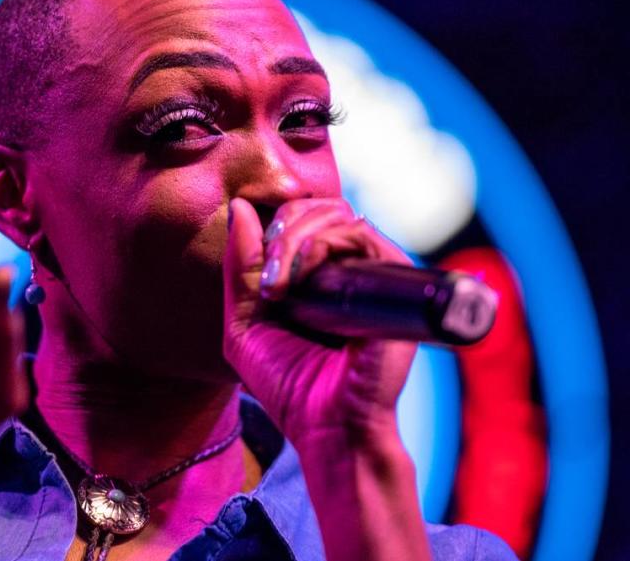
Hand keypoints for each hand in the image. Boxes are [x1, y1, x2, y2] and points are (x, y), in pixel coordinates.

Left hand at [222, 197, 415, 448]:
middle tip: (268, 279)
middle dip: (281, 228)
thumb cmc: (289, 384)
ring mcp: (373, 270)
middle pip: (317, 208)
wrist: (327, 426)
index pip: (299, 217)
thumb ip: (240, 269)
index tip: (258, 275)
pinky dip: (322, 243)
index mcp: (318, 273)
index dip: (271, 228)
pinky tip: (301, 276)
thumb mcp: (245, 324)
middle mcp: (349, 266)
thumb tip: (239, 207)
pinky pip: (360, 232)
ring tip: (280, 285)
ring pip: (336, 214)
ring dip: (294, 238)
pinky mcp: (394, 278)